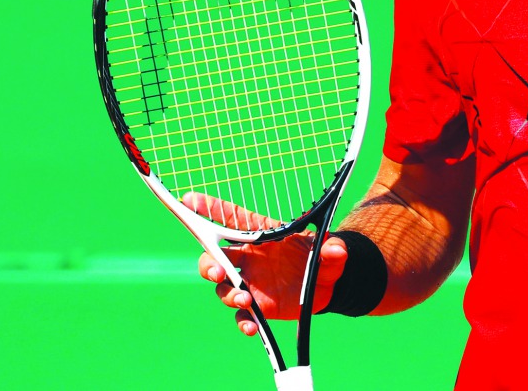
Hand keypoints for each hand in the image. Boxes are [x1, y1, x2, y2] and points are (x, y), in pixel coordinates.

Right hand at [184, 193, 348, 336]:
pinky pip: (242, 316)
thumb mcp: (331, 250)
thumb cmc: (323, 256)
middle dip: (209, 263)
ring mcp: (249, 282)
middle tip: (218, 271)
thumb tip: (337, 249)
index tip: (190, 200)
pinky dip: (244, 321)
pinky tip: (252, 327)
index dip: (210, 208)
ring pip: (224, 287)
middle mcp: (248, 257)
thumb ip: (332, 248)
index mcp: (261, 234)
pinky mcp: (257, 306)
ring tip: (244, 300)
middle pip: (214, 256)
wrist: (330, 284)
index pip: (231, 218)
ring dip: (229, 293)